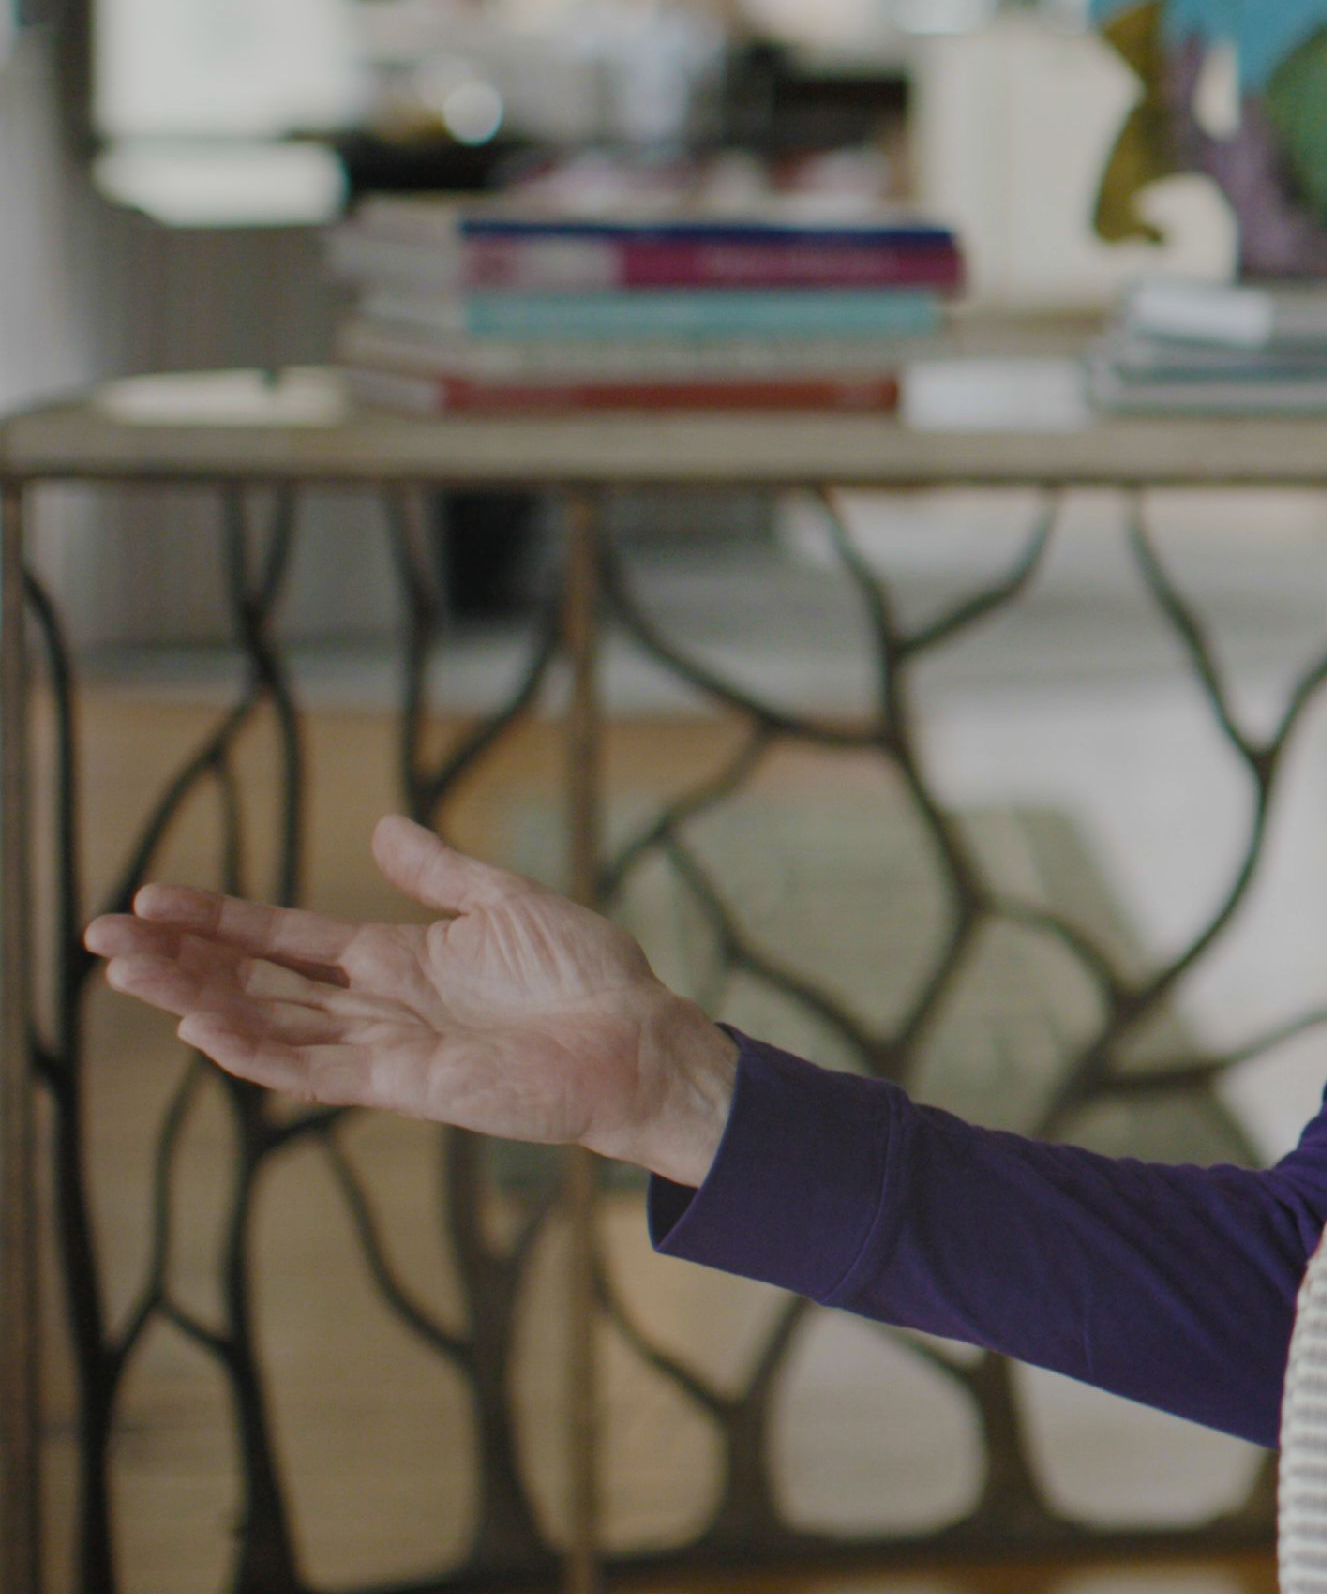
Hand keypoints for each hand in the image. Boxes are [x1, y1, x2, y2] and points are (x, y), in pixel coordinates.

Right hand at [84, 815, 738, 1183]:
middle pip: (252, 982)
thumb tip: (383, 827)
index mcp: (395, 961)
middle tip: (103, 936)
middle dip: (178, 960)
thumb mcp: (506, 901)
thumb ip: (439, 873)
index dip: (218, 920)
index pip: (283, 939)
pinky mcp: (402, 1085)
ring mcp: (383, 1048)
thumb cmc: (588, 975)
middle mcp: (376, 1007)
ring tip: (125, 971)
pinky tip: (200, 1027)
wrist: (638, 1036)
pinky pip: (311, 1069)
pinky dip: (254, 1051)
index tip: (152, 897)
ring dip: (192, 1001)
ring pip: (264, 1024)